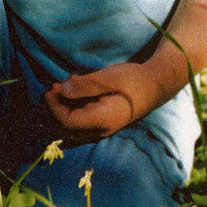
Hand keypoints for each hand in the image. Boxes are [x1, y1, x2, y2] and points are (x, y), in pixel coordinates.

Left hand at [44, 61, 162, 137]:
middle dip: (58, 105)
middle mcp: (102, 128)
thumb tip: (61, 90)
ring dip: (67, 103)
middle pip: (69, 124)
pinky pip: (85, 117)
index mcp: (101, 120)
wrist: (156, 84)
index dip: (54, 106)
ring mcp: (104, 126)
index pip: (68, 121)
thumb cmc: (132, 79)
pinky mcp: (106, 120)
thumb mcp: (106, 78)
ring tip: (66, 82)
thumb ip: (83, 86)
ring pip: (76, 120)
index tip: (50, 89)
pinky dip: (76, 103)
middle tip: (55, 85)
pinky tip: (78, 86)